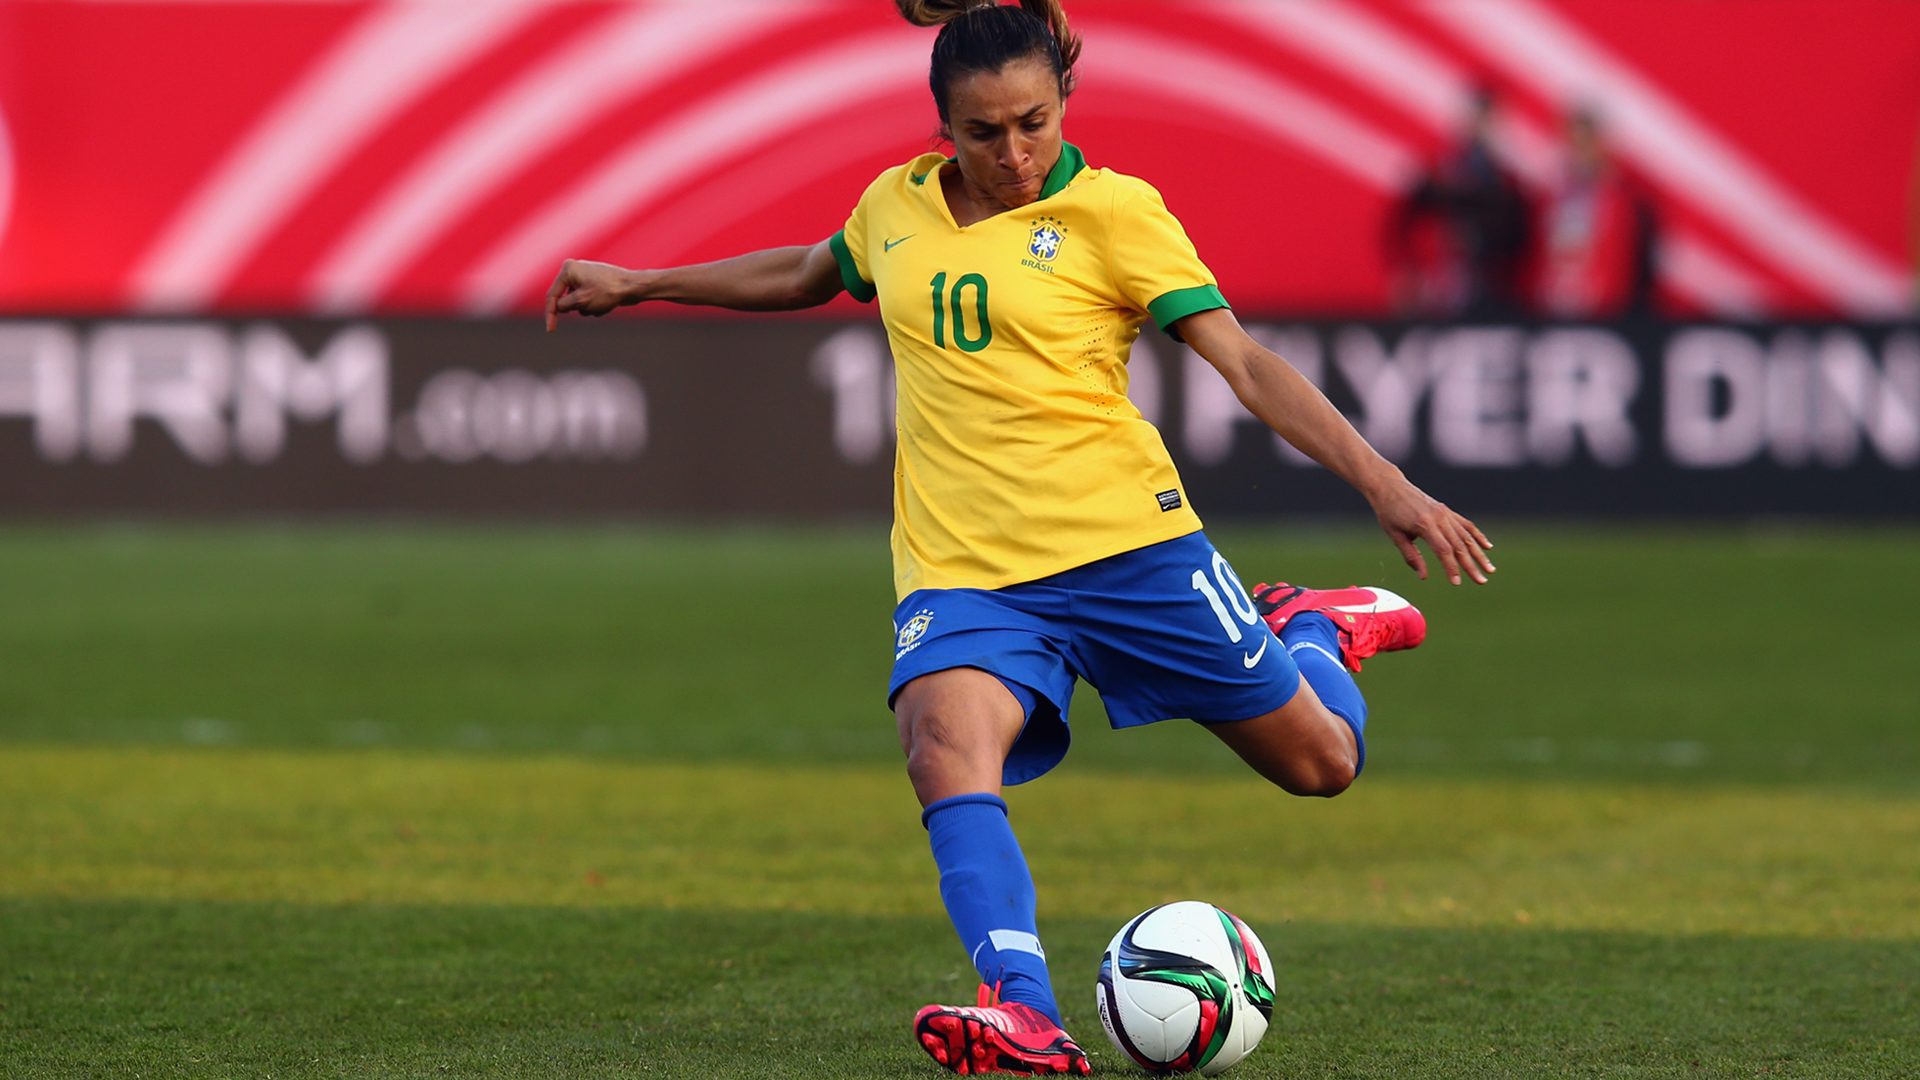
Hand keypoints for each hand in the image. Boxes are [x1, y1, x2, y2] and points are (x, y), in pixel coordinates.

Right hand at [545, 259, 634, 331]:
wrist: (633, 287)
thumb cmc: (607, 291)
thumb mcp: (581, 301)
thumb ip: (564, 306)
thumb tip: (558, 307)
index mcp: (568, 270)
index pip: (553, 295)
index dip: (551, 314)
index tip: (550, 330)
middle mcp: (575, 270)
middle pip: (567, 299)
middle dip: (579, 307)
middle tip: (593, 305)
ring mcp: (586, 277)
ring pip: (578, 302)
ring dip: (588, 308)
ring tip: (602, 303)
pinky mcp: (596, 285)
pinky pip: (589, 301)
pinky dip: (596, 306)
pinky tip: (608, 304)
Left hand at [1367, 477, 1494, 585]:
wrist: (1390, 487)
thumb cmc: (1389, 512)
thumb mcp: (1395, 536)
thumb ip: (1411, 556)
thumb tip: (1423, 577)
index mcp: (1425, 524)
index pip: (1443, 550)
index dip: (1452, 567)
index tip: (1457, 583)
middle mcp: (1439, 517)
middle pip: (1460, 545)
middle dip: (1471, 566)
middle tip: (1482, 581)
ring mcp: (1445, 513)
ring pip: (1466, 536)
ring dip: (1479, 554)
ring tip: (1490, 569)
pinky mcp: (1446, 510)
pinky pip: (1466, 524)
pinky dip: (1477, 536)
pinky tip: (1487, 547)